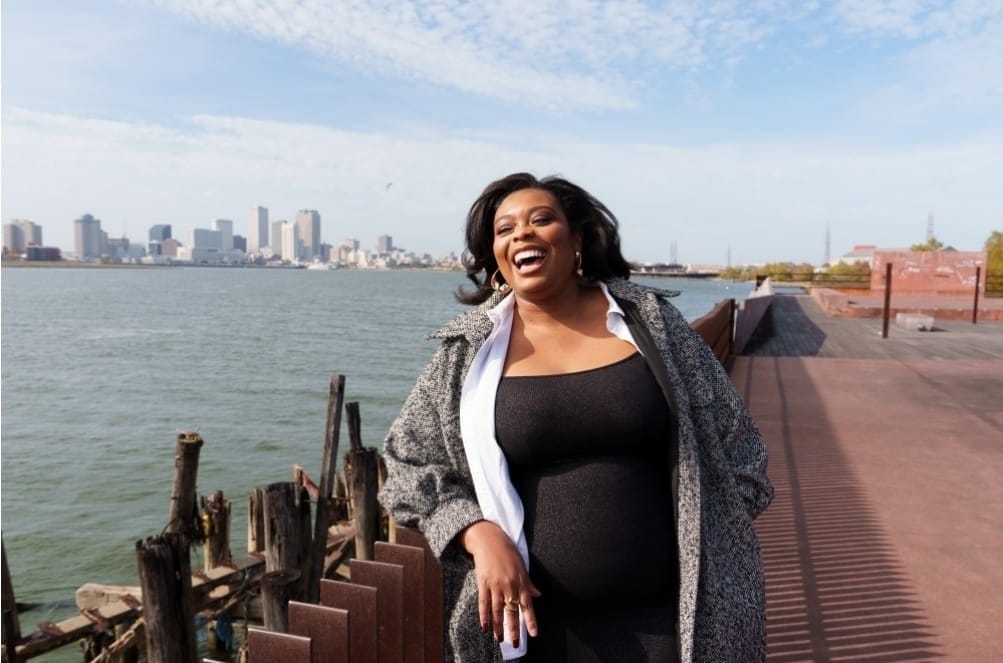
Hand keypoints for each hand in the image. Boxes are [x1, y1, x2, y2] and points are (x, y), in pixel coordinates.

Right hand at [459, 520, 540, 646]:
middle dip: (513, 629)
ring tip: (499, 639)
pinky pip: (483, 603)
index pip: (527, 605)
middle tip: (514, 643)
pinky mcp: (483, 583)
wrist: (488, 538)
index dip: (530, 620)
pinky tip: (484, 626)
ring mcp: (495, 584)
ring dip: (498, 626)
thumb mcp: (521, 565)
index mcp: (521, 581)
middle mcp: (509, 585)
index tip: (534, 634)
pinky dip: (484, 615)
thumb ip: (528, 583)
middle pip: (511, 611)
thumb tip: (538, 594)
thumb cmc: (507, 550)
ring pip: (497, 610)